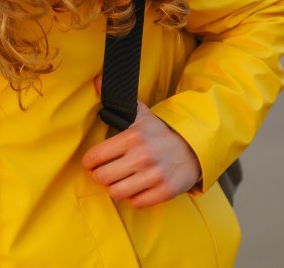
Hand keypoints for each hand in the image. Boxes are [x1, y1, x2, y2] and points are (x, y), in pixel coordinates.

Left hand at [83, 80, 200, 207]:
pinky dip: (133, 198)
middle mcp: (142, 157)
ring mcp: (154, 175)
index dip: (89, 162)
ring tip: (119, 182)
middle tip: (104, 174)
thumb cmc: (161, 133)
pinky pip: (137, 202)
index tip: (91, 163)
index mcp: (132, 137)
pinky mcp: (165, 191)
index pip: (96, 156)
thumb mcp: (141, 114)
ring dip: (115, 189)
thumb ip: (118, 101)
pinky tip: (136, 188)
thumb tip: (98, 79)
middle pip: (103, 177)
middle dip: (100, 177)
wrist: (194, 147)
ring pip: (117, 192)